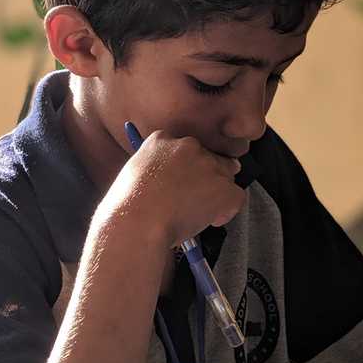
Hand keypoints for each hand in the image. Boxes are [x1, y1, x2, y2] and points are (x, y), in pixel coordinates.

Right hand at [101, 131, 244, 246]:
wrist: (136, 222)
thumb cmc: (126, 208)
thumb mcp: (132, 175)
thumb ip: (153, 170)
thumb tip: (167, 182)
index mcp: (161, 139)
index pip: (185, 148)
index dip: (186, 168)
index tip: (180, 184)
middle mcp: (187, 146)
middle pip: (210, 159)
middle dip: (205, 179)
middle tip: (190, 202)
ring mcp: (207, 165)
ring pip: (225, 178)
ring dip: (215, 195)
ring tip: (195, 214)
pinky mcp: (223, 187)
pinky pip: (236, 198)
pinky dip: (226, 212)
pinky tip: (208, 221)